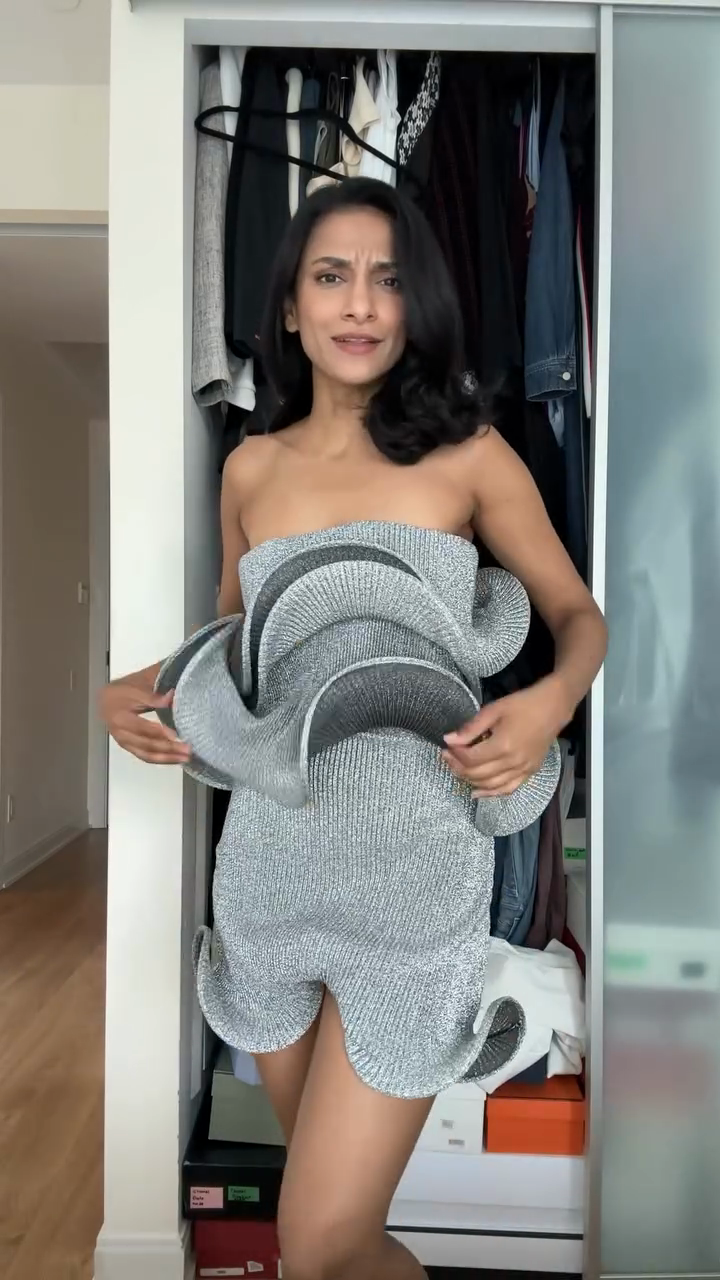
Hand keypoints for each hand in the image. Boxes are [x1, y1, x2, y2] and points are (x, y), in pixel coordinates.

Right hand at [99, 680, 191, 765]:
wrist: (106, 699)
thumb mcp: (136, 686)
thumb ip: (152, 695)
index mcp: (119, 716)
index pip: (142, 727)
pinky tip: (175, 759)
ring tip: (185, 758)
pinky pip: (145, 756)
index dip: (159, 732)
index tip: (177, 735)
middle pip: (145, 744)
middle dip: (168, 748)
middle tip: (187, 750)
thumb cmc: (123, 690)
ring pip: (146, 754)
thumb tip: (171, 696)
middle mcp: (120, 733)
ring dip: (167, 758)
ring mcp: (124, 742)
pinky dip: (161, 759)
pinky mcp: (129, 747)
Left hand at [442, 677, 568, 797]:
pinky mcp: (530, 773)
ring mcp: (523, 770)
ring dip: (471, 781)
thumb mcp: (493, 710)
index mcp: (503, 745)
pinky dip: (491, 793)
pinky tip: (478, 792)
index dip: (455, 754)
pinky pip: (508, 789)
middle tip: (447, 758)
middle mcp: (513, 762)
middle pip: (478, 774)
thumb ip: (471, 728)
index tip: (446, 746)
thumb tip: (449, 740)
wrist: (553, 707)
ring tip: (458, 771)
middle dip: (458, 767)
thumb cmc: (523, 704)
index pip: (471, 758)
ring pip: (490, 785)